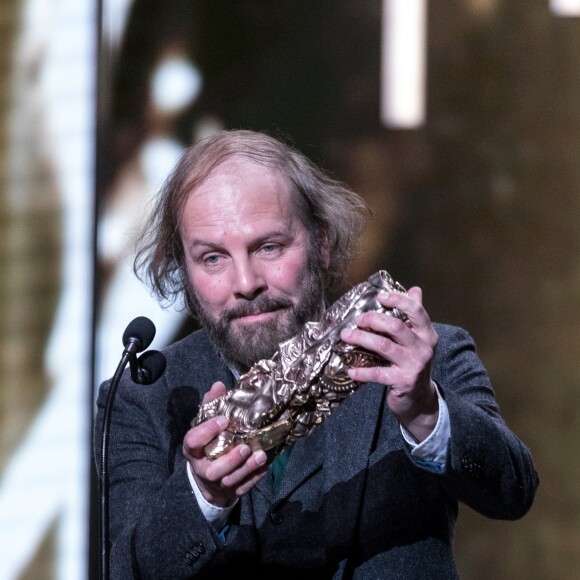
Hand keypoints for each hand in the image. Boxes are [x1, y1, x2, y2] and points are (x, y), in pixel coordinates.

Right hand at [182, 382, 268, 506]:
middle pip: (212, 470)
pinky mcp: (230, 491)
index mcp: (193, 450)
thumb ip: (211, 405)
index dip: (206, 431)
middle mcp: (202, 468)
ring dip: (246, 469)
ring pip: (229, 481)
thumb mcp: (205, 424)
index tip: (223, 420)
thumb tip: (219, 385)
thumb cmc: (208, 443)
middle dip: (230, 460)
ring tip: (260, 455)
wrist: (208, 477)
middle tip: (245, 446)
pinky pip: (242, 488)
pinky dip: (254, 478)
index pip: (193, 441)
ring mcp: (216, 483)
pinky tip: (263, 466)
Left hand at [340, 287, 438, 441]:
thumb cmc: (413, 364)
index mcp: (427, 334)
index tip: (380, 296)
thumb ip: (415, 316)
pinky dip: (362, 372)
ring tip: (346, 336)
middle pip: (396, 327)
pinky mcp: (403, 382)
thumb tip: (414, 289)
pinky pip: (378, 374)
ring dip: (362, 339)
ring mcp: (414, 365)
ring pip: (384, 346)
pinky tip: (350, 369)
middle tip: (357, 319)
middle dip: (373, 320)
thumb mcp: (419, 340)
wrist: (420, 400)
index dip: (398, 300)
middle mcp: (423, 348)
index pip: (417, 311)